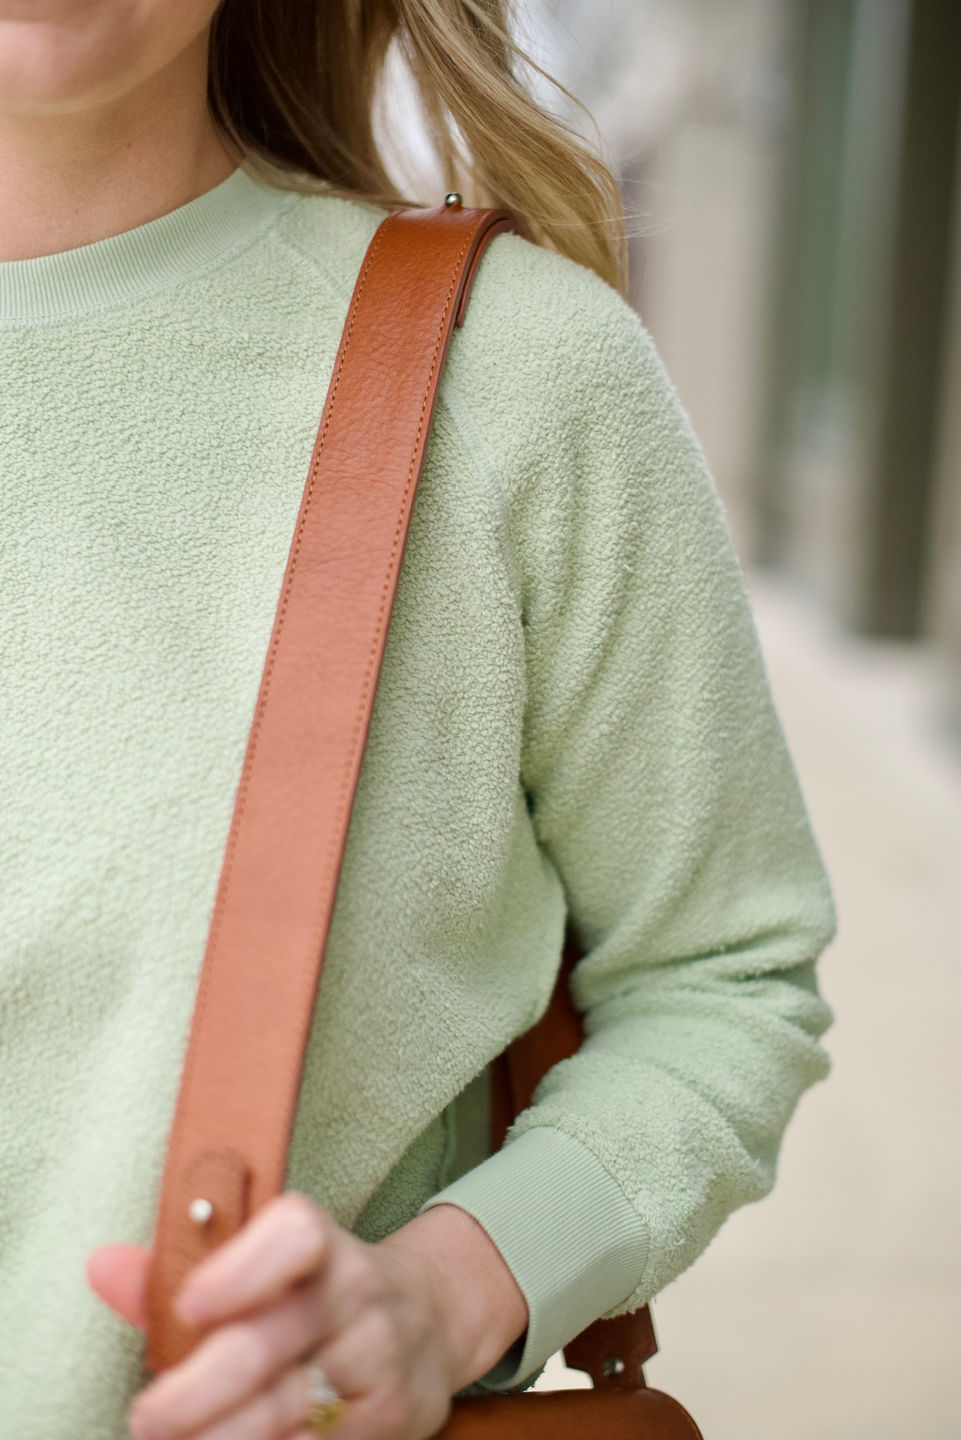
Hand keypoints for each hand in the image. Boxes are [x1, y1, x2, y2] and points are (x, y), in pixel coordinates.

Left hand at [86, 1192, 528, 1439]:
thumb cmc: (319, 1295)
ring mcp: (377, 1359)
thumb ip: (183, 1271)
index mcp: (321, 1246)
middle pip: (273, 1339)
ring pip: (291, 1407)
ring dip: (224, 1436)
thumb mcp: (267, 1268)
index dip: (243, 1268)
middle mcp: (356, 1293)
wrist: (432, 1321)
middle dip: (201, 1389)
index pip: (295, 1237)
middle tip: (149, 1417)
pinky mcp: (389, 1420)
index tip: (191, 1303)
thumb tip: (103, 1267)